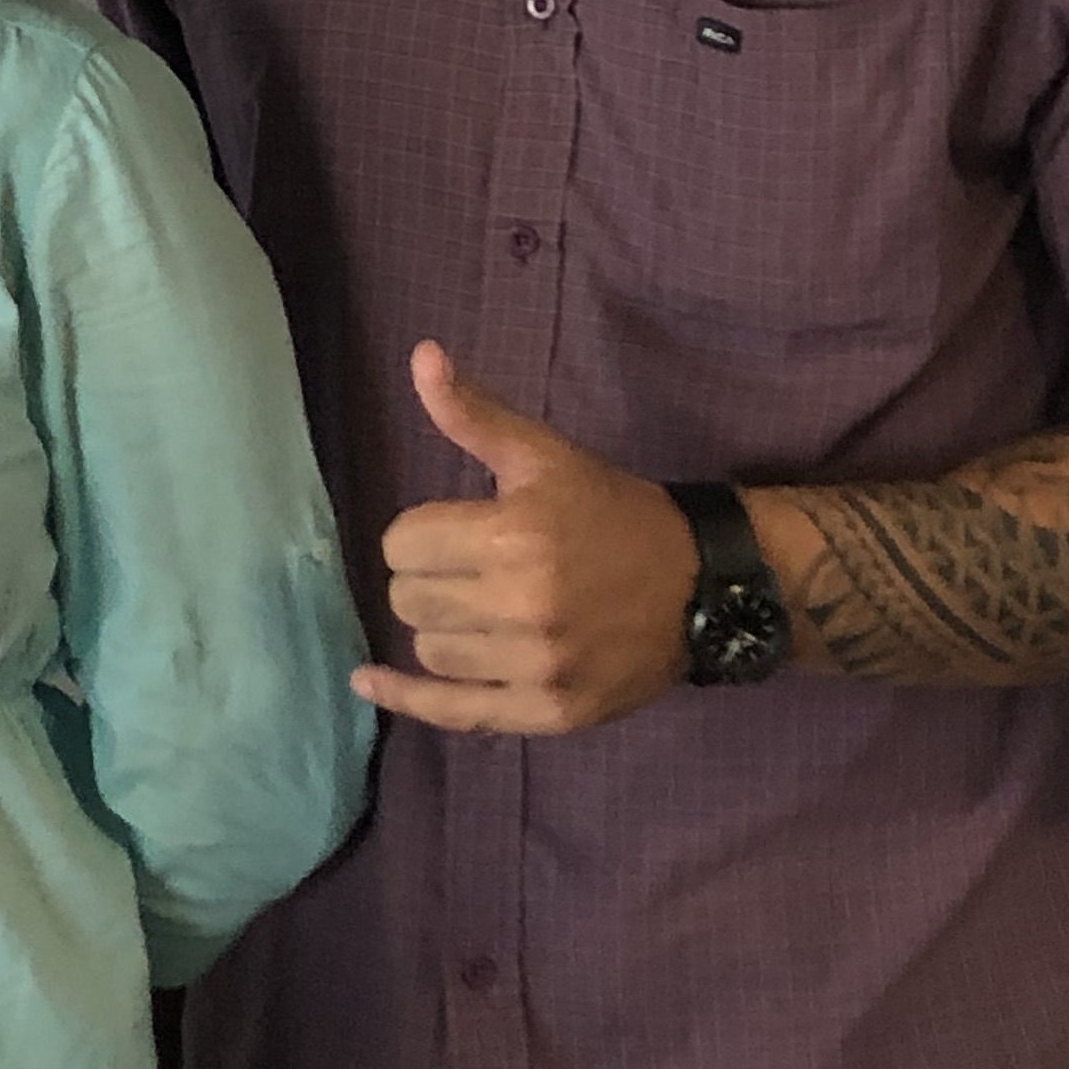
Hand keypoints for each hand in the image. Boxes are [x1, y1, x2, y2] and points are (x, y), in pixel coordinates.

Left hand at [352, 341, 703, 735]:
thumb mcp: (545, 455)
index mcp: (516, 536)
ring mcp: (538, 667)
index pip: (402, 543)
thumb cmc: (612, 513)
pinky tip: (367, 683)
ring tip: (476, 610)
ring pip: (429, 651)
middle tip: (465, 569)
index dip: (419, 533)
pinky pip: (454, 713)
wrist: (701, 587)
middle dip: (425, 578)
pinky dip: (407, 699)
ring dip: (437, 629)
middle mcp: (523, 606)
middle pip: (410, 598)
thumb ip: (473, 414)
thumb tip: (420, 355)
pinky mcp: (550, 712)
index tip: (451, 530)